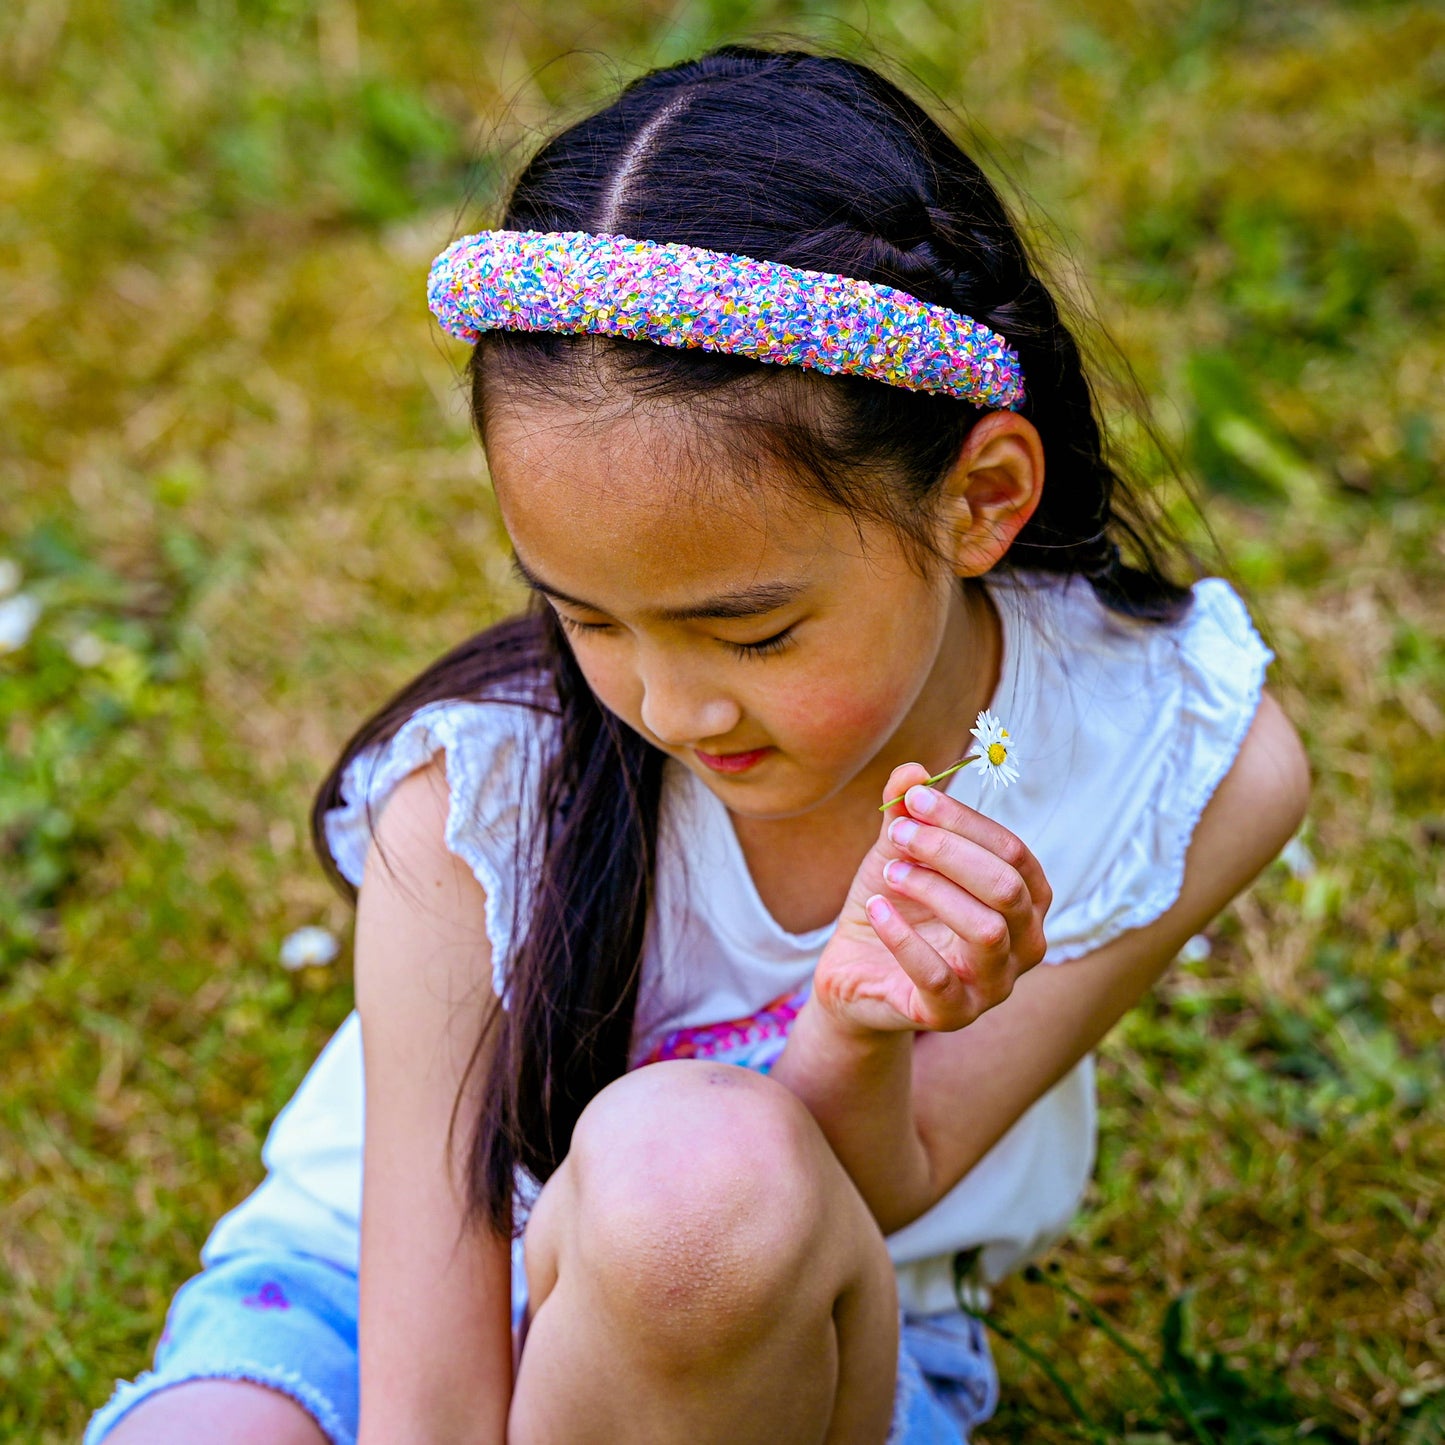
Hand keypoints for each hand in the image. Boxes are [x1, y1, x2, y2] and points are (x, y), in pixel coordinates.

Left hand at [813, 763, 1051, 1034]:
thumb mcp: (897, 854)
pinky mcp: (951, 1015)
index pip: (1013, 852)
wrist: (855, 973)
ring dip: (933, 890)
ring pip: (986, 931)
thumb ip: (907, 815)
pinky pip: (938, 977)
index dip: (964, 820)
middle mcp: (1024, 945)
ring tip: (889, 874)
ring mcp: (993, 986)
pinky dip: (904, 938)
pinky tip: (876, 909)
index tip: (913, 798)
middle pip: (1008, 888)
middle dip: (950, 852)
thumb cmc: (893, 905)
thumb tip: (913, 770)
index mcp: (1024, 901)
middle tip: (899, 835)